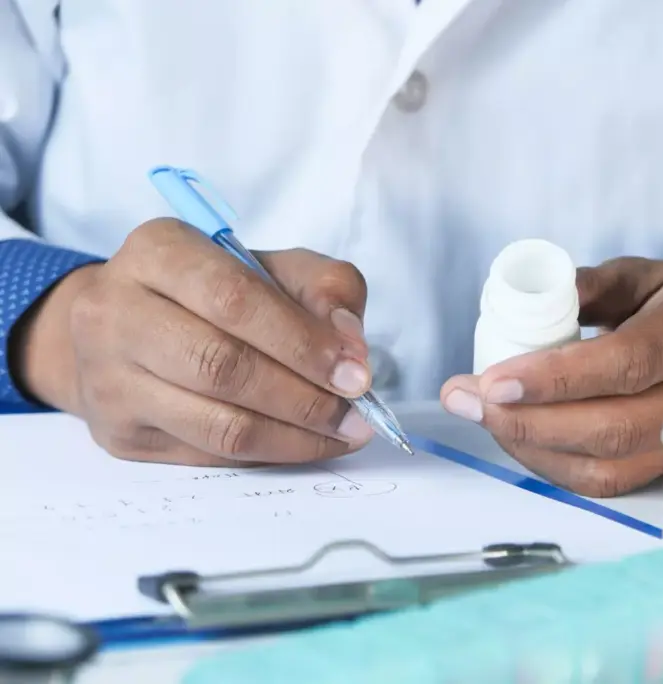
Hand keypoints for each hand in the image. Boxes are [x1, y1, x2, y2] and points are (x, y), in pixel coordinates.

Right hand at [14, 219, 375, 465]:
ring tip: (343, 434)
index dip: (302, 341)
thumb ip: (324, 288)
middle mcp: (118, 311)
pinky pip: (208, 455)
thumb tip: (350, 346)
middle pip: (222, 366)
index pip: (234, 299)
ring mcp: (110, 379)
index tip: (355, 373)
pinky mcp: (120, 433)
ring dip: (294, 437)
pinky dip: (270, 454)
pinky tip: (307, 444)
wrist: (125, 327)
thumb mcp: (273, 266)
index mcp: (158, 251)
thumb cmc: (214, 291)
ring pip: (216, 424)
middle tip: (356, 414)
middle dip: (304, 397)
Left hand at [441, 258, 662, 496]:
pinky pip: (609, 483)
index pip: (628, 361)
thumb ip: (591, 286)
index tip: (493, 380)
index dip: (557, 378)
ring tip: (482, 415)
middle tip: (464, 399)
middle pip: (611, 427)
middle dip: (525, 421)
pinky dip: (553, 465)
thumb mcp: (655, 274)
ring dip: (530, 447)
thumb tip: (520, 304)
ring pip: (605, 466)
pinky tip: (519, 435)